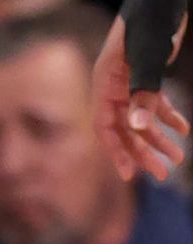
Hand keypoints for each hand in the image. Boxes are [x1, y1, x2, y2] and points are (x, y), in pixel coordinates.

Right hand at [93, 15, 189, 181]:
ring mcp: (129, 85)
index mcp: (104, 85)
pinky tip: (184, 130)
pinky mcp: (146, 78)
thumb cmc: (150, 22)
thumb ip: (142, 92)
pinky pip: (155, 105)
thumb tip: (136, 129)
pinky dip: (170, 117)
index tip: (130, 175)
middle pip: (125, 130)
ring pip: (142, 121)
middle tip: (163, 174)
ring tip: (177, 158)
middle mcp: (113, 89)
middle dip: (144, 152)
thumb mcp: (148, 58)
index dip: (116, 152)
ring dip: (159, 140)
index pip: (105, 127)